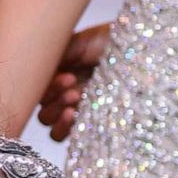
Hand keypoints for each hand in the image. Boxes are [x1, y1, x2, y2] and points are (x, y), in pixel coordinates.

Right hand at [35, 23, 110, 141]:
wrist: (142, 52)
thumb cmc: (115, 42)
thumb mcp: (82, 41)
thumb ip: (56, 54)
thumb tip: (34, 64)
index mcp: (58, 70)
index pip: (35, 87)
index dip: (45, 84)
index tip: (66, 74)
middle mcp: (64, 90)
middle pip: (40, 104)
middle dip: (52, 95)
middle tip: (72, 83)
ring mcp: (76, 108)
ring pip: (48, 122)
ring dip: (56, 111)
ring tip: (75, 97)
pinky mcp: (89, 123)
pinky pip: (63, 136)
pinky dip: (62, 127)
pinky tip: (75, 113)